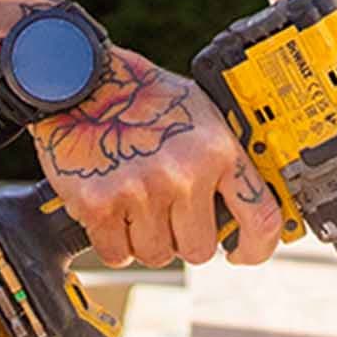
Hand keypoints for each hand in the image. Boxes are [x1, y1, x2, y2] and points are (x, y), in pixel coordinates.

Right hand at [28, 50, 285, 267]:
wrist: (77, 81)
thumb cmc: (137, 96)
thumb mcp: (198, 111)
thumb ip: (222, 158)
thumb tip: (242, 206)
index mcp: (216, 149)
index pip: (259, 218)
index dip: (256, 249)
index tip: (241, 253)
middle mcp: (183, 172)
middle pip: (198, 250)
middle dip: (182, 239)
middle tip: (167, 215)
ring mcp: (141, 190)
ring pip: (156, 255)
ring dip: (145, 240)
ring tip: (134, 204)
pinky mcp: (100, 204)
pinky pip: (116, 253)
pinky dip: (112, 242)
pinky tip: (111, 211)